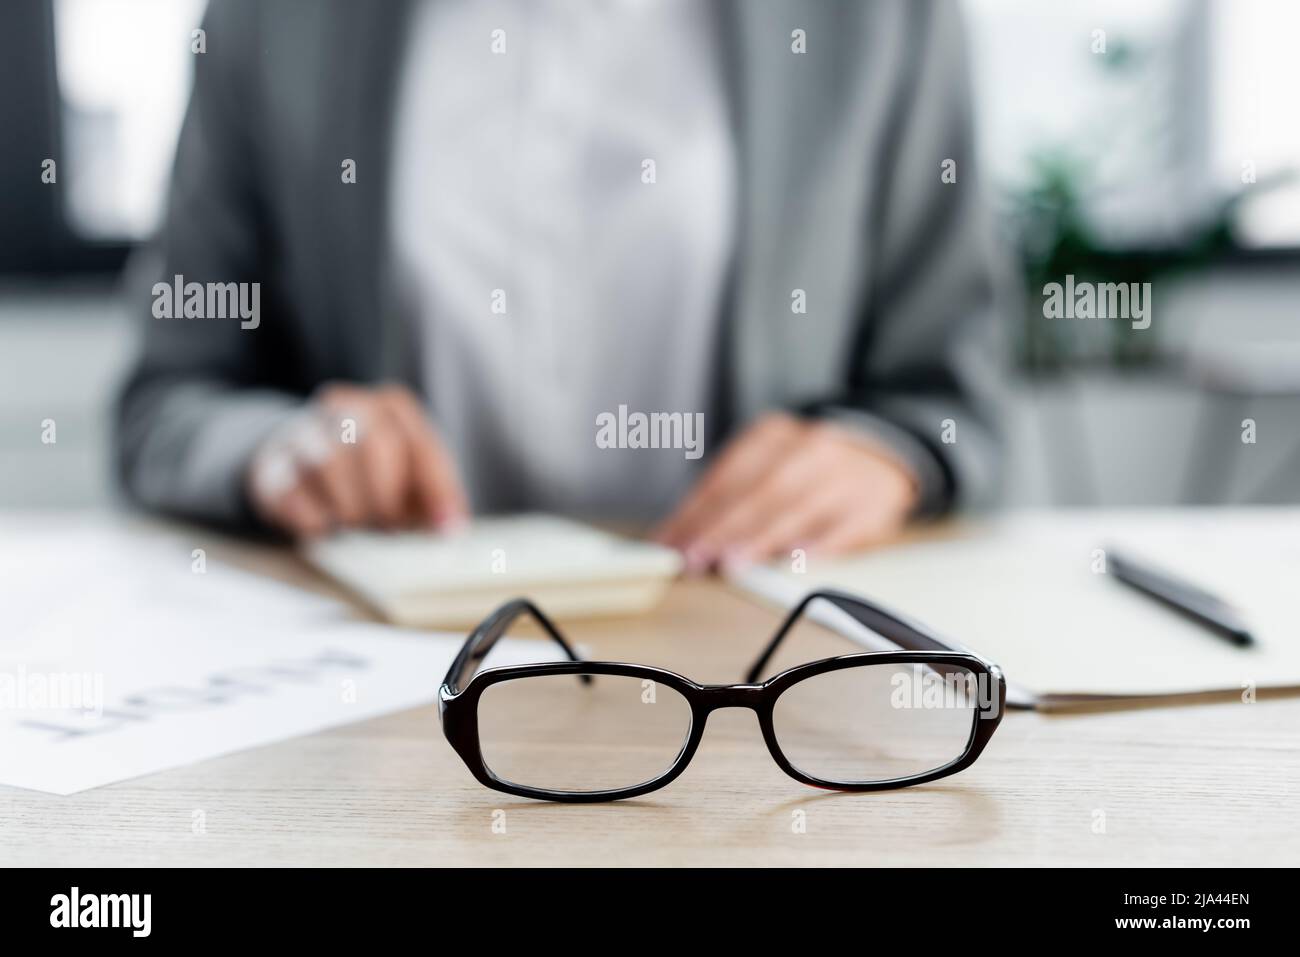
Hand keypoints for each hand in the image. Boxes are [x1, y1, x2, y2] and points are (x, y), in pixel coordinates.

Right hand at [246, 383, 468, 537]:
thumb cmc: (373, 472)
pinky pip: (291, 492)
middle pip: (376, 444)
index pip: (420, 445)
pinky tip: (323, 524)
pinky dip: (313, 518)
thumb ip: (436, 495)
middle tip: (389, 526)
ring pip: (329, 464)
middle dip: (388, 496)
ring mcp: (303, 430)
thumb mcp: (412, 476)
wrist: (301, 458)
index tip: (444, 527)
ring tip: (357, 523)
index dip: (436, 489)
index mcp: (391, 407)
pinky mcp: (269, 464)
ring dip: (351, 509)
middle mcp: (346, 405)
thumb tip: (451, 527)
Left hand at [652, 412, 917, 571]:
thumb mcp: (765, 464)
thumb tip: (679, 539)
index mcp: (772, 435)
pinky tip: (797, 560)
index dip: (698, 511)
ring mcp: (844, 474)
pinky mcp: (874, 503)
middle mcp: (809, 448)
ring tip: (733, 563)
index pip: (727, 475)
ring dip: (762, 538)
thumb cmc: (807, 468)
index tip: (673, 542)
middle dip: (724, 527)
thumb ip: (725, 499)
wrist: (882, 450)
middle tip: (696, 557)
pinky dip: (822, 543)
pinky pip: (847, 524)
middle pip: (759, 490)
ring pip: (799, 505)